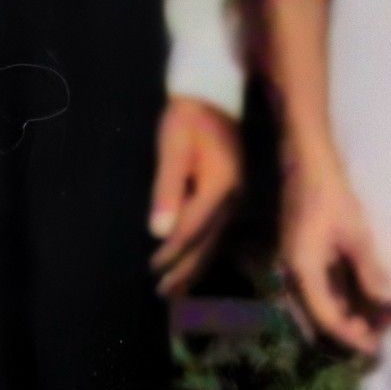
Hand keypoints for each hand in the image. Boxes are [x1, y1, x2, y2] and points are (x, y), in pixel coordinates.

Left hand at [150, 96, 241, 291]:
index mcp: (219, 188)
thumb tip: (159, 232)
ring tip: (180, 289)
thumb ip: (167, 190)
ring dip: (196, 267)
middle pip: (207, 244)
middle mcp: (234, 199)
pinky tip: (198, 261)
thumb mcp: (173, 149)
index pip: (191, 231)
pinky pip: (220, 232)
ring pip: (216, 241)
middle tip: (166, 295)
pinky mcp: (235, 194)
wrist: (214, 94)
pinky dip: (206, 251)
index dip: (171, 254)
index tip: (152, 271)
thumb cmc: (188, 118)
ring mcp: (238, 197)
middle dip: (186, 271)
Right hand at [277, 140, 390, 359]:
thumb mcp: (356, 235)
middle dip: (348, 332)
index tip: (376, 348)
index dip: (352, 336)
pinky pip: (322, 289)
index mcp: (302, 273)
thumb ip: (371, 272)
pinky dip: (343, 299)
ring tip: (377, 320)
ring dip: (347, 315)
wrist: (307, 161)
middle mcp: (294, 276)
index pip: (326, 319)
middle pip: (319, 319)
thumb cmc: (331, 194)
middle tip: (379, 338)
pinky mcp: (304, 257)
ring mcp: (298, 266)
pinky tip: (365, 297)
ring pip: (321, 306)